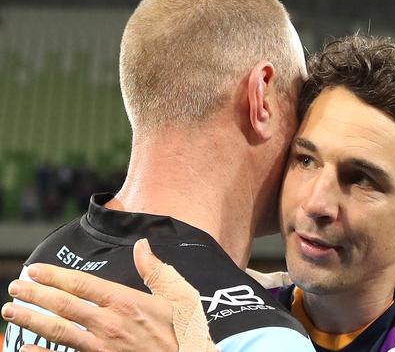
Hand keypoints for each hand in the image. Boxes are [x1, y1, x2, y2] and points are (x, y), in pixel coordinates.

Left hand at [1, 239, 214, 351]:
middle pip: (63, 306)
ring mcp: (103, 348)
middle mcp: (109, 324)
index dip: (54, 276)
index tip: (35, 270)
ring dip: (30, 320)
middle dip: (34, 294)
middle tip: (15, 286)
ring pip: (57, 331)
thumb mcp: (181, 296)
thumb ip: (157, 270)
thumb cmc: (187, 333)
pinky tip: (26, 349)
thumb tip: (142, 245)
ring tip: (10, 312)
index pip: (81, 284)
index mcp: (127, 302)